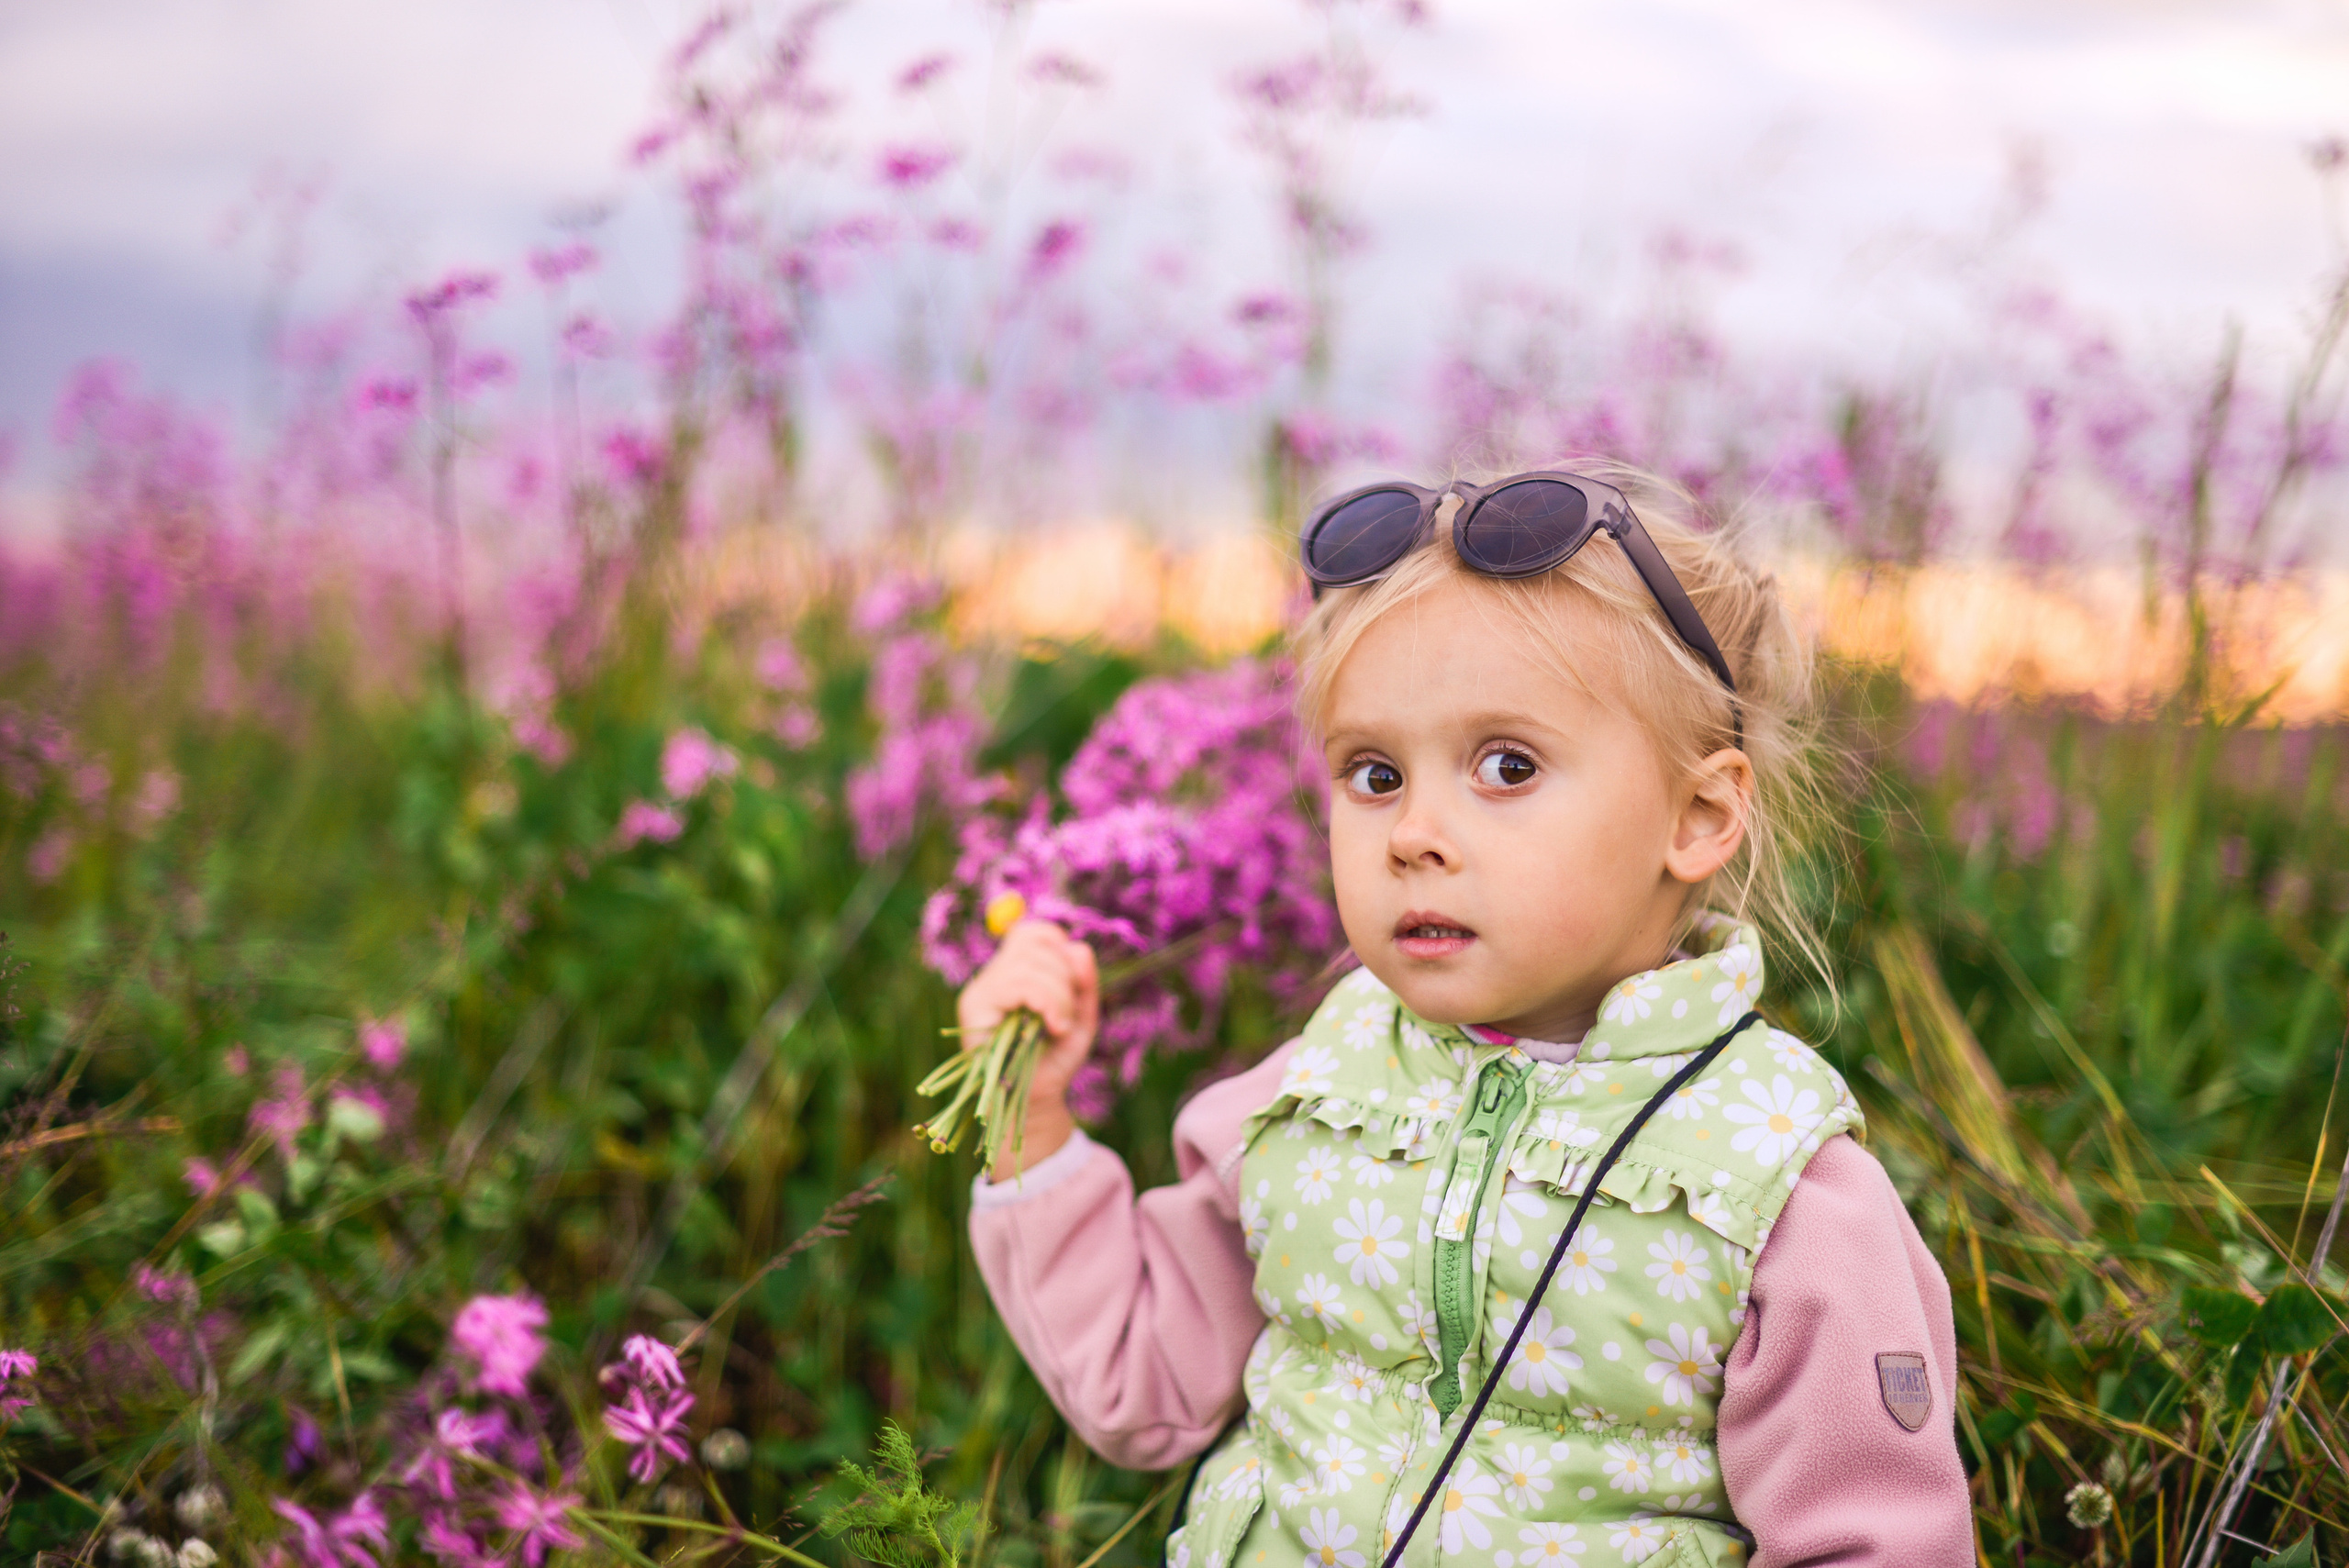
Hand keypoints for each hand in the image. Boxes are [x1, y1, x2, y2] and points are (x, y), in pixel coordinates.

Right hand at [955, 919, 1098, 1180]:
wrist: (1035, 1101)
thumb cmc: (1055, 1060)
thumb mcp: (1080, 1017)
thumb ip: (1083, 982)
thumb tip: (1078, 947)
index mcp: (1015, 972)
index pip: (1033, 933)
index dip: (1057, 946)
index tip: (1072, 983)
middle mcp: (994, 977)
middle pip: (1034, 942)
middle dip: (1064, 977)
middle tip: (1067, 1015)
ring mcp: (981, 991)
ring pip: (1028, 964)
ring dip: (1057, 996)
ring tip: (1060, 1026)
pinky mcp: (975, 1008)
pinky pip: (1017, 985)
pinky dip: (1045, 1002)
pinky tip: (1052, 1027)